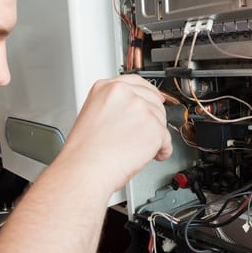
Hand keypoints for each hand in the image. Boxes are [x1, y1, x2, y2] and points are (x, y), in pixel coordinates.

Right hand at [58, 74, 172, 192]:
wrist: (84, 170)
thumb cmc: (84, 152)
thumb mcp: (92, 114)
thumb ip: (114, 106)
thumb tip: (132, 112)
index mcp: (106, 88)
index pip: (137, 82)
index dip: (149, 93)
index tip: (156, 97)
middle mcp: (125, 94)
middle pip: (153, 101)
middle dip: (151, 119)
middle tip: (142, 135)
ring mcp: (141, 109)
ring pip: (161, 120)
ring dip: (155, 136)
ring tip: (138, 148)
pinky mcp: (153, 128)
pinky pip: (167, 140)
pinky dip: (161, 151)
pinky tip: (149, 155)